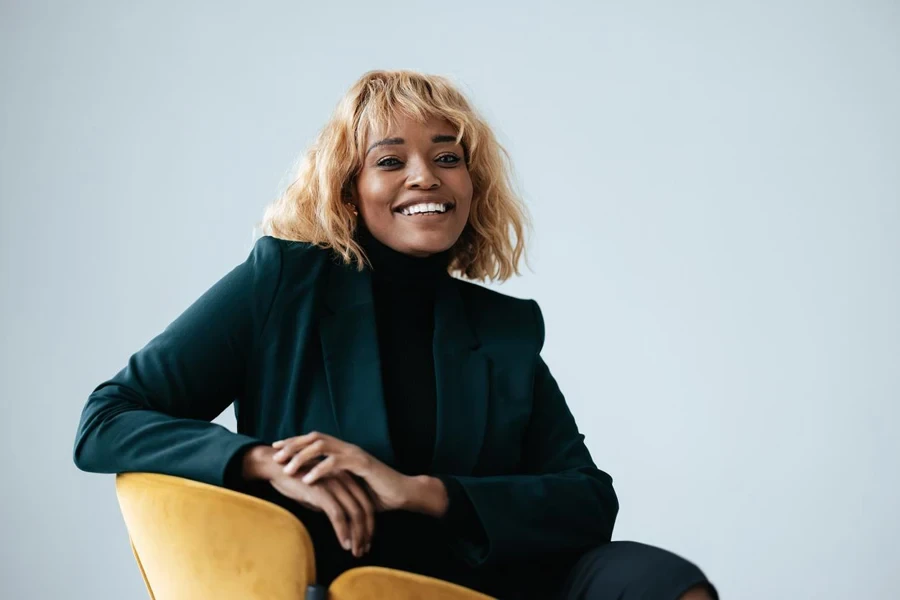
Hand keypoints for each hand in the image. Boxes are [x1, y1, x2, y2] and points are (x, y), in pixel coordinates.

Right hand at [269, 467, 374, 557]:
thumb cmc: (296, 480)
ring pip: (354, 514)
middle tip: (363, 550)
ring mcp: (335, 485)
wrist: (276, 466)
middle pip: (365, 509)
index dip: (369, 524)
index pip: (366, 504)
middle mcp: (345, 481)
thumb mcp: (318, 492)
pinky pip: (338, 514)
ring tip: (356, 551)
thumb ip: (329, 503)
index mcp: (347, 479)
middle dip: (367, 532)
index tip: (366, 541)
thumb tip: (336, 519)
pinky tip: (344, 544)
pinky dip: (343, 531)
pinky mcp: (322, 492)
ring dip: (357, 536)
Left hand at [272, 432, 412, 511]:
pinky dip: (319, 470)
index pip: (313, 440)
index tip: (275, 449)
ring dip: (302, 456)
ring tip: (287, 468)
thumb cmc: (375, 493)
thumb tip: (306, 487)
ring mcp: (355, 454)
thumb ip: (330, 482)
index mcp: (342, 451)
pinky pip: (336, 463)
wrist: (401, 493)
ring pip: (322, 446)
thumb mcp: (347, 486)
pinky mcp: (362, 464)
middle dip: (293, 446)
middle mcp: (347, 448)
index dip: (294, 442)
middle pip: (314, 438)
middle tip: (275, 456)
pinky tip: (307, 479)